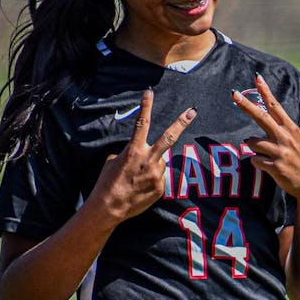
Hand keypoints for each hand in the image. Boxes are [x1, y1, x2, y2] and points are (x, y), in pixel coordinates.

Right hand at [89, 89, 196, 224]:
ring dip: (153, 166)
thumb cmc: (107, 182)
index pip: (141, 123)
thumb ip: (131, 153)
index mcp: (133, 150)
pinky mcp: (161, 187)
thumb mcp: (114, 161)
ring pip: (161, 162)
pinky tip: (140, 188)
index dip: (145, 106)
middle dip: (181, 122)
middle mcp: (148, 159)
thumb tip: (141, 153)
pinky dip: (152, 180)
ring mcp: (156, 174)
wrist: (109, 207)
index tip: (149, 91)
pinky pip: (159, 178)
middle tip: (192, 111)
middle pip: (168, 137)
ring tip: (138, 178)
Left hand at [235, 74, 299, 201]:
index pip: (275, 105)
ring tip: (266, 154)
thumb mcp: (295, 140)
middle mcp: (285, 136)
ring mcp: (280, 151)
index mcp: (291, 127)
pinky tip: (268, 166)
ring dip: (253, 147)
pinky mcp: (275, 166)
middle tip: (234, 94)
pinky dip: (258, 162)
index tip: (256, 77)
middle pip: (261, 116)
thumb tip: (259, 121)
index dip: (265, 91)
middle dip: (246, 104)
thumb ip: (278, 129)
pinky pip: (255, 160)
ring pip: (252, 142)